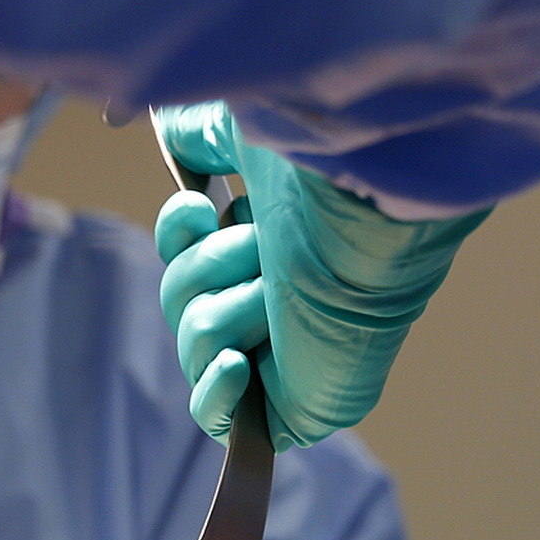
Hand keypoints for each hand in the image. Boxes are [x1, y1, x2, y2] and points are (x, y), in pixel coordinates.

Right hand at [154, 101, 490, 448]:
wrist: (370, 242)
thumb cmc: (327, 189)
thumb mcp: (250, 136)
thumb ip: (203, 131)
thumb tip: (169, 126)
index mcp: (270, 240)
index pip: (186, 252)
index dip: (179, 235)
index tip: (198, 209)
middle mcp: (275, 296)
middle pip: (182, 297)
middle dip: (211, 268)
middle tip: (265, 253)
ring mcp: (281, 357)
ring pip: (196, 344)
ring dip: (230, 312)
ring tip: (279, 298)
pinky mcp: (289, 411)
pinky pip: (211, 413)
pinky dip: (217, 390)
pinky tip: (240, 364)